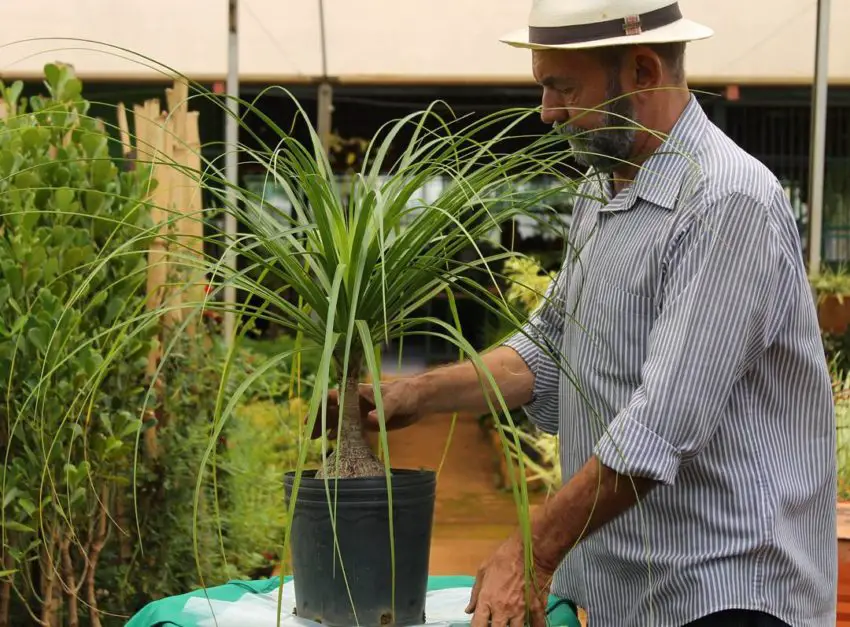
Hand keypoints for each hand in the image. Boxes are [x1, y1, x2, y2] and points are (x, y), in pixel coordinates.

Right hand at [307, 377, 425, 439]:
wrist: (419, 399)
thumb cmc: (406, 393)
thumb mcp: (396, 399)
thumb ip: (383, 409)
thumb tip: (369, 420)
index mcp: (358, 392)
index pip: (334, 397)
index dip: (320, 407)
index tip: (311, 419)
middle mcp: (356, 402)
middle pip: (332, 410)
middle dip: (320, 420)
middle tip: (310, 435)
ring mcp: (361, 413)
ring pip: (339, 420)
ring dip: (326, 428)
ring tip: (315, 440)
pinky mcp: (368, 423)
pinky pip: (350, 429)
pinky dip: (340, 434)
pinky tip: (333, 441)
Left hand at [465, 534, 551, 626]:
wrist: (530, 550)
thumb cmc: (503, 557)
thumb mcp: (483, 571)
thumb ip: (475, 593)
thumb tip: (469, 610)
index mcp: (487, 600)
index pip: (478, 625)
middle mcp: (503, 610)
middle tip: (496, 623)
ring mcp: (521, 611)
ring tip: (511, 623)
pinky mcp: (536, 608)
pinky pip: (538, 625)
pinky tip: (532, 626)